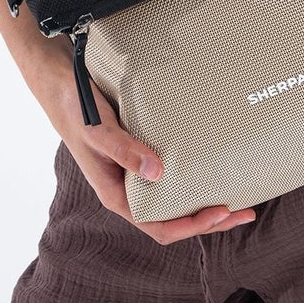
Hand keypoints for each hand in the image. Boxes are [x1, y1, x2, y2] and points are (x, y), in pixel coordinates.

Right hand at [31, 52, 256, 244]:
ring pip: (174, 193)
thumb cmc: (71, 105)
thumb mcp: (96, 129)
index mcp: (115, 192)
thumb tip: (158, 174)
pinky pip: (171, 167)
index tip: (221, 212)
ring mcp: (134, 167)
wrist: (57, 76)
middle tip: (246, 210)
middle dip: (209, 218)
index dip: (191, 226)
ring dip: (204, 196)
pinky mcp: (139, 146)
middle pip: (173, 215)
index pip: (158, 225)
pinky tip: (212, 159)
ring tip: (238, 190)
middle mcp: (127, 184)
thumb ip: (123, 150)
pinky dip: (193, 169)